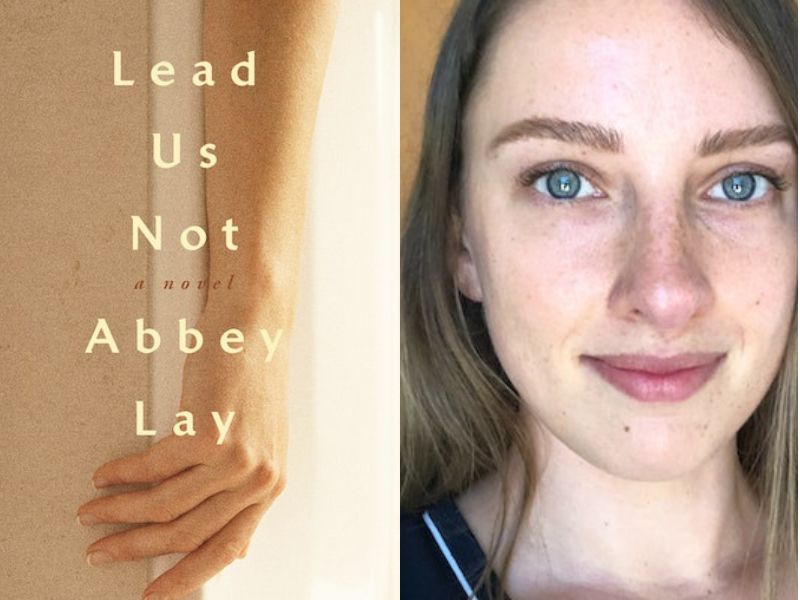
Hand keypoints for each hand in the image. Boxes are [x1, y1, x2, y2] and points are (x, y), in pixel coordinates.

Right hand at [77, 312, 287, 599]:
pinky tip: (106, 475)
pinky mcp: (210, 436)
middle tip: (101, 551)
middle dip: (134, 549)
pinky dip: (121, 476)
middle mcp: (258, 479)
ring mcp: (236, 460)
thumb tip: (206, 527)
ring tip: (93, 510)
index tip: (155, 594)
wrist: (256, 325)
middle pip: (185, 535)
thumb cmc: (253, 377)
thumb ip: (238, 486)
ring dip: (118, 512)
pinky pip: (151, 470)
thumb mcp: (259, 442)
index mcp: (270, 486)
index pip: (226, 550)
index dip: (185, 577)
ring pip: (162, 508)